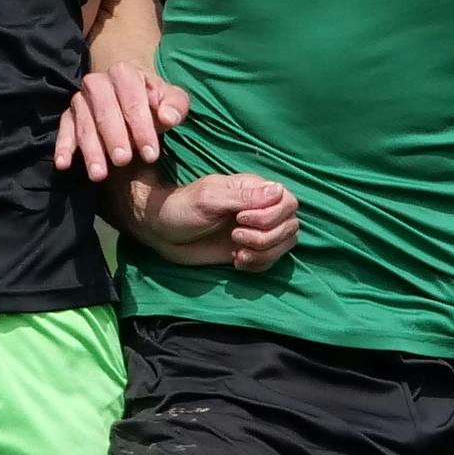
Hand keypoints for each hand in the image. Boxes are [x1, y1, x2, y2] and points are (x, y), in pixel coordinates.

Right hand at [53, 65, 189, 182]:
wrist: (129, 94)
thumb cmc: (154, 101)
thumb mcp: (172, 100)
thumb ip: (176, 106)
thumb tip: (168, 117)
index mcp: (125, 73)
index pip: (133, 101)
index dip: (142, 128)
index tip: (151, 155)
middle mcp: (98, 82)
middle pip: (104, 110)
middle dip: (114, 137)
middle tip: (123, 161)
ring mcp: (81, 99)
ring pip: (84, 123)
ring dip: (91, 149)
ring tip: (99, 174)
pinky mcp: (68, 115)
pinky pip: (64, 129)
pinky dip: (63, 146)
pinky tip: (64, 164)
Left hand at [128, 172, 298, 272]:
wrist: (162, 232)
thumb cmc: (181, 209)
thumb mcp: (209, 199)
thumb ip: (244, 197)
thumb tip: (279, 191)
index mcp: (254, 189)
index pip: (288, 201)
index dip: (272, 216)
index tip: (241, 220)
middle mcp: (261, 209)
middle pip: (291, 225)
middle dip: (267, 237)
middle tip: (236, 237)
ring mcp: (257, 230)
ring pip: (285, 244)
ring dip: (264, 253)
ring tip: (237, 255)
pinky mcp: (249, 249)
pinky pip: (271, 260)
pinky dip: (258, 265)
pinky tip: (236, 262)